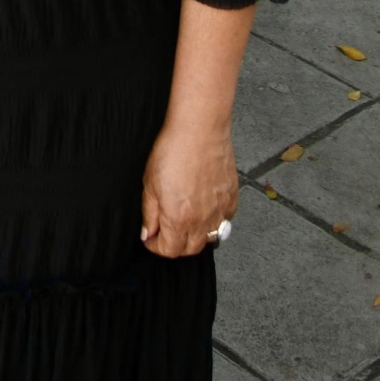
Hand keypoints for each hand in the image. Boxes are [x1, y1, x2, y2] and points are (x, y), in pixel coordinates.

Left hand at [140, 121, 238, 256]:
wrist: (200, 130)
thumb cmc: (173, 151)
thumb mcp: (149, 183)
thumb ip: (149, 213)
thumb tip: (147, 233)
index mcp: (179, 219)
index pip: (169, 250)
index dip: (155, 247)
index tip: (150, 239)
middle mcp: (202, 220)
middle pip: (191, 249)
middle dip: (175, 246)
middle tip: (166, 233)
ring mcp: (220, 211)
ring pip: (210, 238)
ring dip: (196, 237)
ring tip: (185, 224)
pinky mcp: (231, 199)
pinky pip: (225, 221)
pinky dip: (215, 221)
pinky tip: (205, 210)